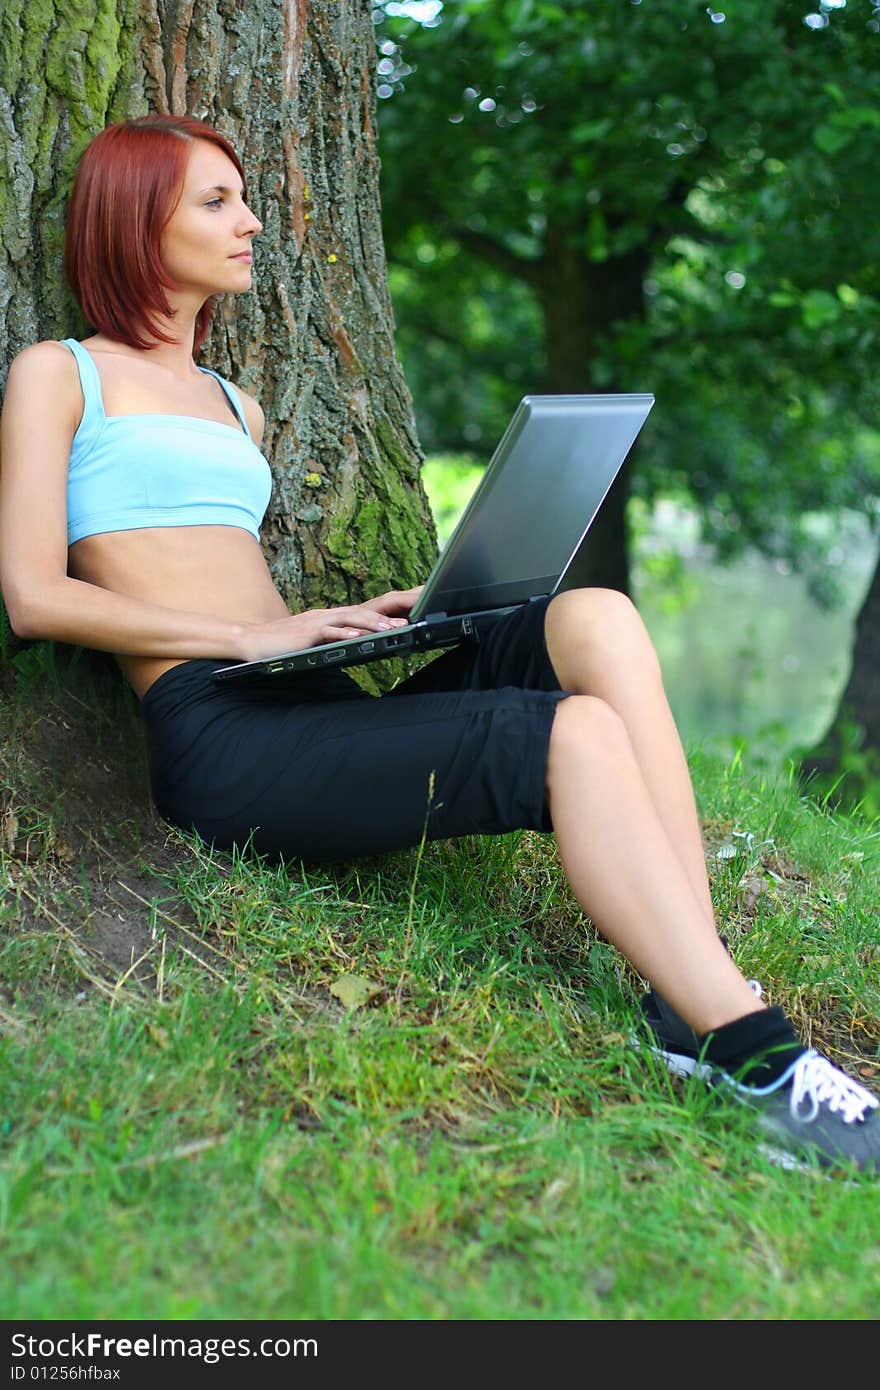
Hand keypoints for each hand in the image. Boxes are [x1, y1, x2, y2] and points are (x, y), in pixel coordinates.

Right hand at [238, 588, 422, 662]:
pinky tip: (358, 637)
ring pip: (348, 619)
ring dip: (370, 624)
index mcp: (328, 617)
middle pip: (360, 612)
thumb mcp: (312, 640)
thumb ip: (331, 640)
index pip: (360, 613)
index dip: (382, 616)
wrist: (252, 641)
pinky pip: (328, 632)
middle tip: (406, 622)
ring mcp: (315, 623)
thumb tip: (353, 645)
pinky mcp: (305, 634)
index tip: (402, 621)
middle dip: (383, 617)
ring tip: (390, 629)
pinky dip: (344, 634)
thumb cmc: (282, 644)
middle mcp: (324, 615)